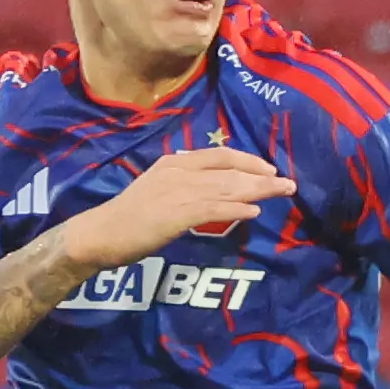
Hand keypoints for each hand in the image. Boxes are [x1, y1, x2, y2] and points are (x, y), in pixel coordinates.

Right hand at [72, 144, 297, 274]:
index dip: (248, 160)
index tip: (269, 169)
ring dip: (259, 190)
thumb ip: (187, 187)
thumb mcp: (160, 190)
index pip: (219, 155)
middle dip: (262, 176)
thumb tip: (217, 191)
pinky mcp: (175, 214)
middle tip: (289, 183)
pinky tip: (255, 211)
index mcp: (175, 163)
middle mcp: (179, 172)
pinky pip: (213, 208)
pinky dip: (236, 208)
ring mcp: (177, 192)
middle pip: (229, 171)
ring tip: (282, 192)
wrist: (100, 233)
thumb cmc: (130, 216)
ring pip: (227, 188)